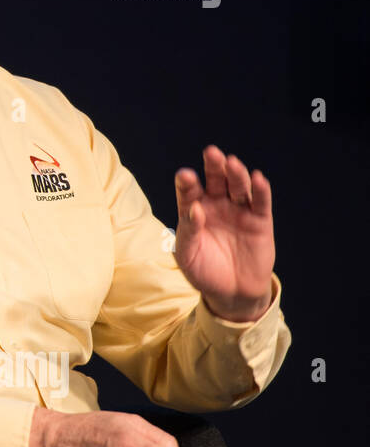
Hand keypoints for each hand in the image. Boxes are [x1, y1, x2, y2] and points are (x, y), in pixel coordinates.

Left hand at [174, 145, 274, 321]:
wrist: (230, 293)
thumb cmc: (202, 272)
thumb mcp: (187, 255)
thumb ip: (188, 231)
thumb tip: (194, 209)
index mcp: (193, 211)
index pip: (189, 191)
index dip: (187, 183)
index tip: (185, 175)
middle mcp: (216, 206)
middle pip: (216, 181)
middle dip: (214, 166)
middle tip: (211, 153)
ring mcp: (238, 211)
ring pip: (238, 187)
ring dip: (236, 174)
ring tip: (232, 163)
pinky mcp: (259, 221)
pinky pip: (260, 203)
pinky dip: (261, 190)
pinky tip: (258, 178)